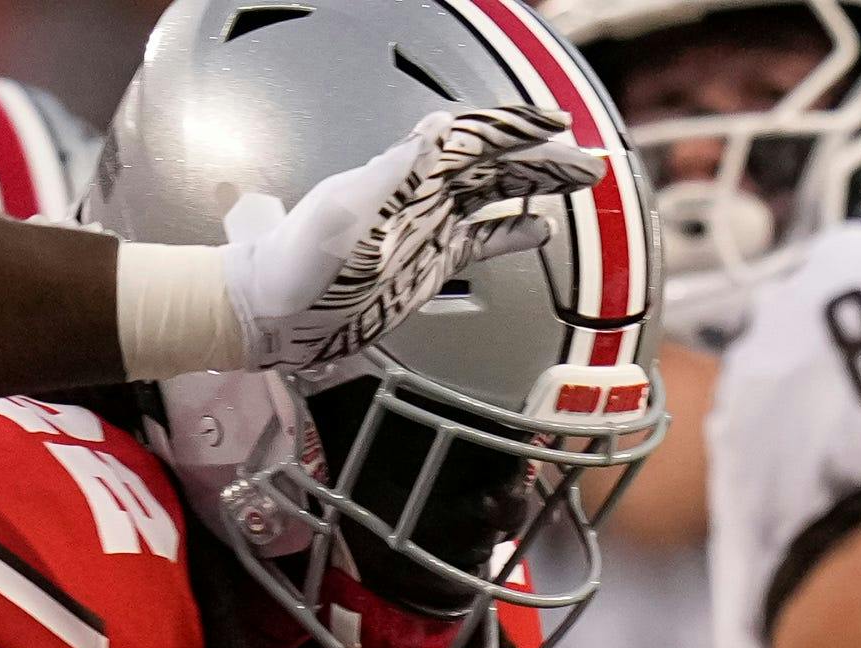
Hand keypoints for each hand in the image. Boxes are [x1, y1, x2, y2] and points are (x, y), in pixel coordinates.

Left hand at [225, 106, 603, 376]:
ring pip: (495, 196)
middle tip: (587, 163)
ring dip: (535, 187)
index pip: (470, 139)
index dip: (513, 127)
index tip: (553, 122)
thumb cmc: (294, 266)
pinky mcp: (432, 263)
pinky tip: (541, 231)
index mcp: (403, 176)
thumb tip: (438, 132)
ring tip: (578, 185)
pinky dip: (513, 233)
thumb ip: (389, 174)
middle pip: (492, 164)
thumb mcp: (338, 214)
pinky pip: (482, 240)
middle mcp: (422, 195)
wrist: (273, 312)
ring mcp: (429, 228)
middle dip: (541, 158)